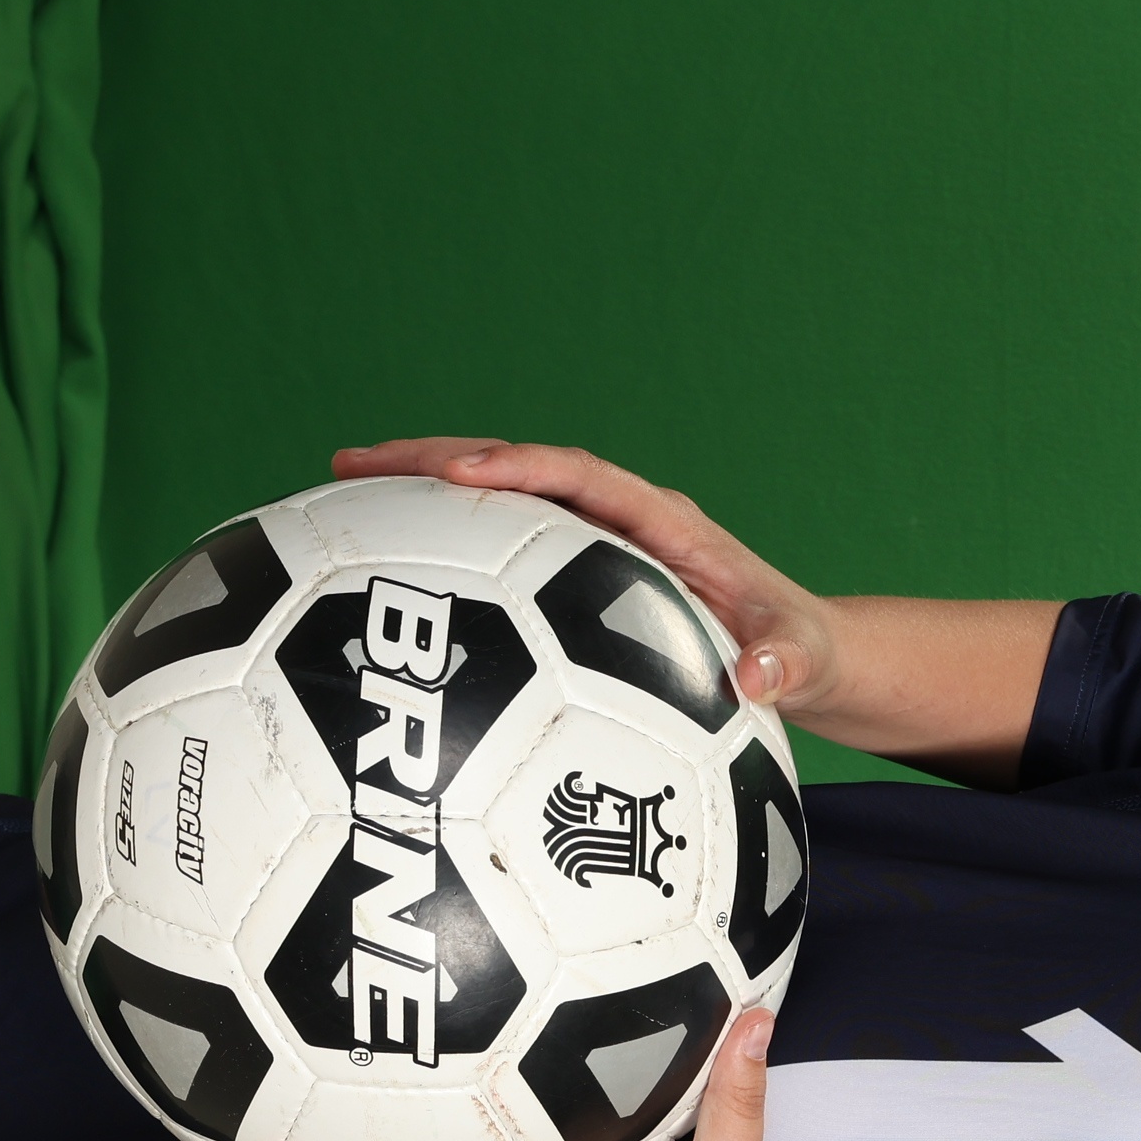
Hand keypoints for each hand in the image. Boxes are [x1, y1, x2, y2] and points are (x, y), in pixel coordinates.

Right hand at [331, 438, 844, 719]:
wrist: (804, 657)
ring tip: (336, 497)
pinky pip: (500, 556)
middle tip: (353, 465)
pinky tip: (376, 573)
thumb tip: (755, 679)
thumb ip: (783, 667)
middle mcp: (620, 520)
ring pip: (497, 508)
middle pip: (518, 471)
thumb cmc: (802, 654)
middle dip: (437, 462)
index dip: (521, 469)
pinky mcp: (573, 581)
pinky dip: (443, 555)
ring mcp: (591, 546)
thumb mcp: (802, 663)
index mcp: (664, 525)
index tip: (460, 474)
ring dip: (421, 498)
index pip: (583, 478)